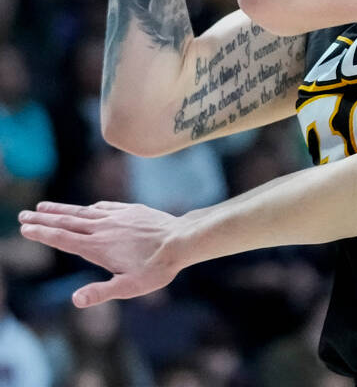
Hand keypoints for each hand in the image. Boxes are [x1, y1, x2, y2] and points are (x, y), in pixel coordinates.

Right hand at [19, 201, 183, 306]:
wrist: (183, 239)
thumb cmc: (158, 267)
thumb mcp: (129, 287)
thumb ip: (101, 292)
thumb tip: (75, 300)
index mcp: (97, 247)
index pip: (62, 238)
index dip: (42, 233)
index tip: (25, 228)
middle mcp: (103, 228)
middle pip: (67, 222)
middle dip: (43, 218)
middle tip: (23, 215)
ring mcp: (117, 216)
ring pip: (83, 211)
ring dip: (62, 209)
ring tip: (44, 207)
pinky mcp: (131, 210)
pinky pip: (104, 206)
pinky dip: (89, 207)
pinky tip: (86, 208)